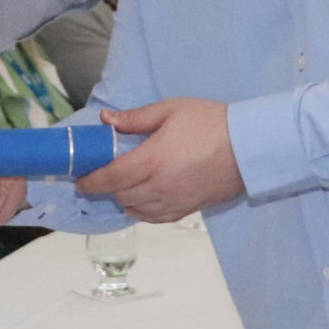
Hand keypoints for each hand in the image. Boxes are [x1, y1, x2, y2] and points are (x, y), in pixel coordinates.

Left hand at [78, 97, 244, 222]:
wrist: (248, 147)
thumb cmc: (211, 123)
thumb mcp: (171, 110)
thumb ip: (136, 118)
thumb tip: (107, 120)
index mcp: (152, 159)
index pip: (111, 177)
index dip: (91, 181)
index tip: (80, 179)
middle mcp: (159, 186)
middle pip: (120, 194)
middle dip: (106, 187)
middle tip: (101, 175)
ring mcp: (173, 201)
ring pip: (135, 209)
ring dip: (123, 198)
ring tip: (121, 185)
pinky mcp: (187, 209)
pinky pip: (155, 218)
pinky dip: (141, 211)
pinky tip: (140, 201)